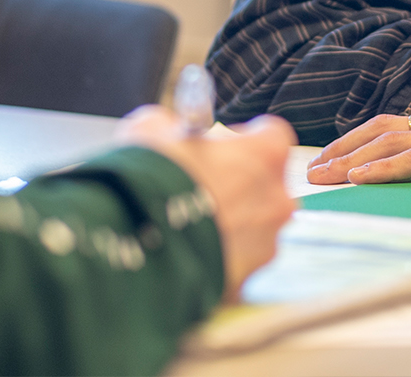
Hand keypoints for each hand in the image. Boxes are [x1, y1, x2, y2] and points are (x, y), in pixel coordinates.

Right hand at [117, 107, 296, 297]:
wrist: (133, 243)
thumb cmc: (150, 177)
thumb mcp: (151, 129)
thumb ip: (173, 128)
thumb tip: (169, 132)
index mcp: (265, 154)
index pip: (271, 136)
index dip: (244, 140)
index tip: (220, 146)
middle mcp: (276, 200)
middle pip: (266, 187)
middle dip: (238, 187)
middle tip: (201, 188)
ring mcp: (265, 245)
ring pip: (253, 230)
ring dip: (229, 227)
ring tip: (189, 228)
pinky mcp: (245, 282)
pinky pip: (234, 265)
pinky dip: (215, 261)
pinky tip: (185, 255)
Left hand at [305, 105, 410, 185]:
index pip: (396, 125)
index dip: (361, 137)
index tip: (335, 154)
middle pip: (382, 130)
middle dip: (344, 147)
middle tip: (314, 168)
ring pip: (391, 142)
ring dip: (352, 158)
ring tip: (324, 174)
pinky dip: (385, 168)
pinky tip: (362, 178)